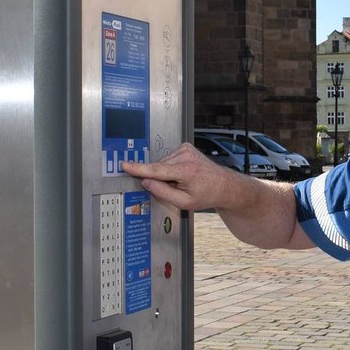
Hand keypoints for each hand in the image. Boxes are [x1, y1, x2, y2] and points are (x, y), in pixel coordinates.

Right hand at [122, 143, 240, 211]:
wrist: (224, 185)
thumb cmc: (207, 194)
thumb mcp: (184, 202)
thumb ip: (163, 193)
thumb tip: (146, 182)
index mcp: (186, 171)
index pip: (156, 170)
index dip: (138, 169)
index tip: (125, 165)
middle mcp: (186, 156)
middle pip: (158, 168)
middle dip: (160, 179)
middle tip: (177, 188)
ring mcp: (186, 149)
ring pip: (162, 164)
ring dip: (167, 174)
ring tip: (183, 181)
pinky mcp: (185, 147)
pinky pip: (168, 159)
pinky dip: (171, 167)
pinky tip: (183, 174)